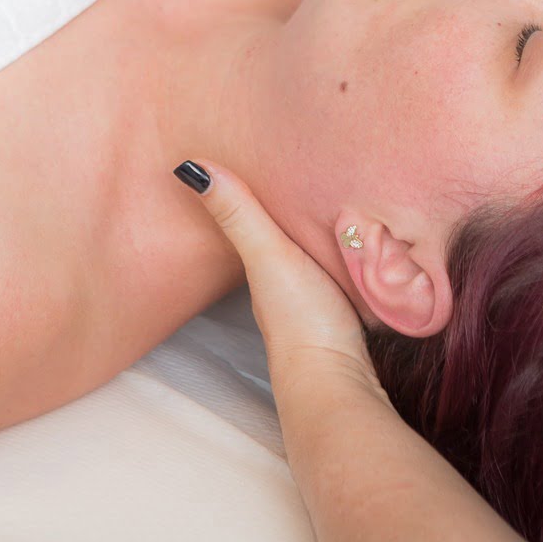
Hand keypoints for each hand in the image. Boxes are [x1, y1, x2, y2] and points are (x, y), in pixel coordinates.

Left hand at [181, 161, 379, 384]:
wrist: (337, 380)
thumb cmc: (301, 319)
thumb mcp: (269, 256)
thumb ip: (240, 214)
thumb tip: (189, 166)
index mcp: (261, 267)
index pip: (249, 222)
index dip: (248, 195)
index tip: (251, 161)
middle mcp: (281, 286)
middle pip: (278, 240)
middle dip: (285, 212)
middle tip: (296, 173)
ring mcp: (312, 303)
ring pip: (308, 258)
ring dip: (312, 236)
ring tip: (327, 202)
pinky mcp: (344, 314)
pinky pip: (339, 274)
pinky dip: (339, 257)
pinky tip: (354, 249)